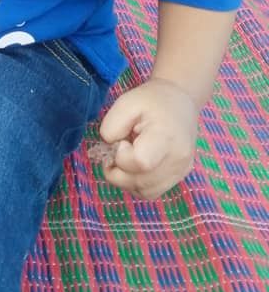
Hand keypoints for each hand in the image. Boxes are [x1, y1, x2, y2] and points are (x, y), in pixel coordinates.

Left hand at [98, 78, 199, 199]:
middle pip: (141, 182)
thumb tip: (109, 151)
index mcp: (167, 137)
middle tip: (117, 150)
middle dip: (118, 171)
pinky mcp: (180, 177)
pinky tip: (135, 165)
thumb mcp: (125, 103)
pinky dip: (137, 183)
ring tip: (126, 157)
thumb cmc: (151, 100)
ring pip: (145, 192)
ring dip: (126, 180)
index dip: (122, 156)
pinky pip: (152, 192)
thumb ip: (111, 127)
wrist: (180, 101)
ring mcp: (181, 171)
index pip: (140, 162)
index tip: (121, 142)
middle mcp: (178, 159)